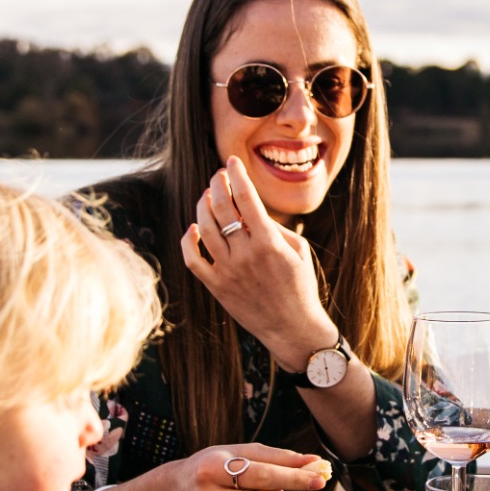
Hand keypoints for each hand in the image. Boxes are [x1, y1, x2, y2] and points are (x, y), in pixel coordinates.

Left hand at [180, 159, 338, 370]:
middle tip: (217, 176)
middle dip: (216, 184)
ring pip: (204, 228)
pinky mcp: (216, 287)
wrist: (293, 328)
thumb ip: (274, 226)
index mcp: (269, 242)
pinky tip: (194, 229)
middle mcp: (245, 254)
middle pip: (221, 208)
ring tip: (207, 196)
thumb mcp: (299, 250)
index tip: (232, 162)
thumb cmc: (300, 286)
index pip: (246, 198)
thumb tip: (250, 208)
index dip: (236, 175)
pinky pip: (193, 259)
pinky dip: (189, 240)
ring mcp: (228, 271)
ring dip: (202, 206)